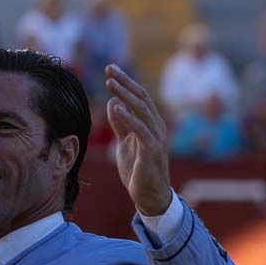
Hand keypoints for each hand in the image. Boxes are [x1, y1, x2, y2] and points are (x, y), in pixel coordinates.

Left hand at [105, 64, 172, 216]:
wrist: (149, 196)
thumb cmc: (139, 170)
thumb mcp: (125, 143)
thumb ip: (121, 124)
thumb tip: (113, 103)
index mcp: (150, 123)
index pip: (139, 96)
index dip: (125, 82)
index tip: (110, 70)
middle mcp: (156, 126)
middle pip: (141, 97)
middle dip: (125, 82)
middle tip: (109, 68)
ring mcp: (156, 138)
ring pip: (141, 110)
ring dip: (125, 94)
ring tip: (110, 83)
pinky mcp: (152, 150)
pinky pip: (141, 130)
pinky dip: (129, 117)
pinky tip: (116, 107)